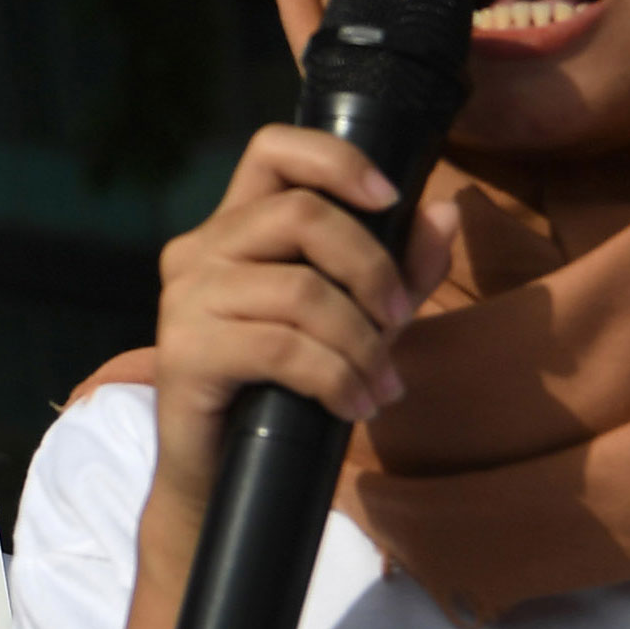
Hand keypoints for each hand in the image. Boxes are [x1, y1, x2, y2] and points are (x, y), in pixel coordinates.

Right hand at [141, 122, 456, 566]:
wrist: (221, 478)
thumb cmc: (285, 391)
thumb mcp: (357, 320)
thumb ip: (399, 266)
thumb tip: (445, 212)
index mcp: (233, 229)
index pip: (273, 149)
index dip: (336, 158)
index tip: (390, 198)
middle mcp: (198, 251)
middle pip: (300, 213)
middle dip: (372, 267)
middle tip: (400, 318)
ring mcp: (184, 300)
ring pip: (300, 290)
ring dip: (362, 342)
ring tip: (381, 383)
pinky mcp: (185, 352)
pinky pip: (282, 348)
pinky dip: (338, 379)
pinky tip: (357, 405)